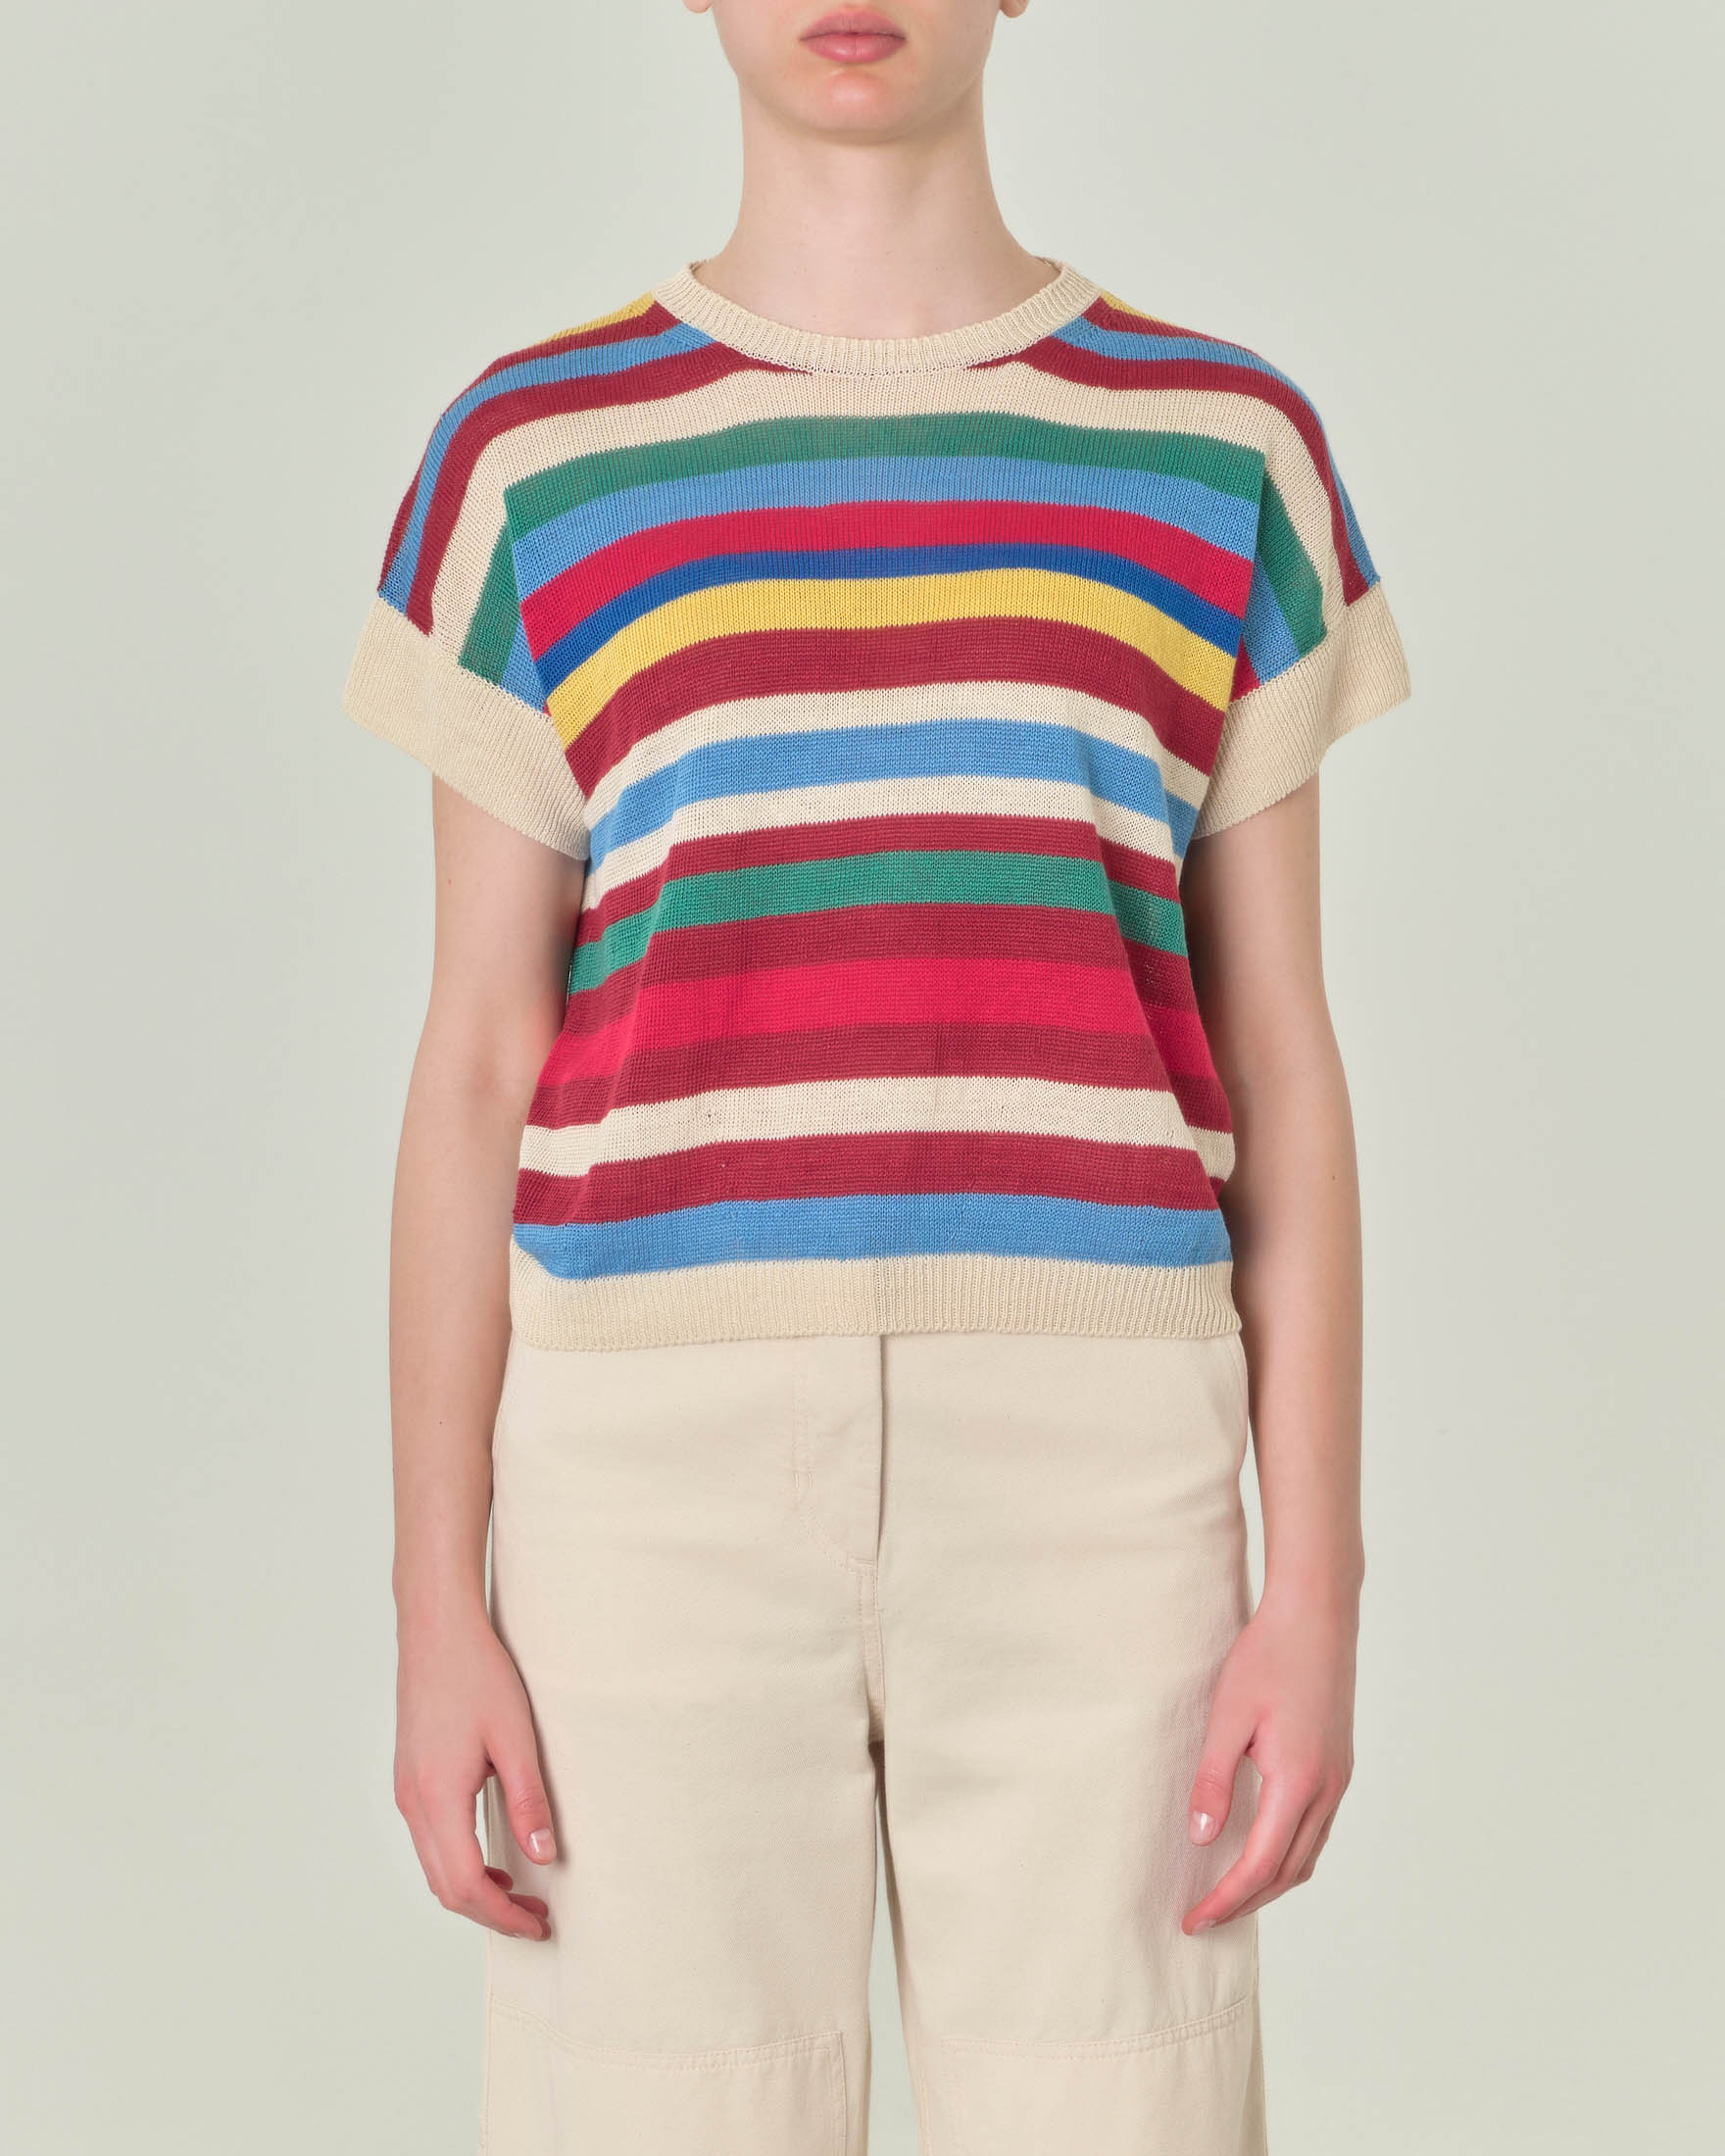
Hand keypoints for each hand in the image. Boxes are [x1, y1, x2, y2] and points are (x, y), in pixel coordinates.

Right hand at [393, 1600, 556, 1940]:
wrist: (436, 1629)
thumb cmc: (477, 1673)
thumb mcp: (515, 1736)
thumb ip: (529, 1801)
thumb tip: (544, 1858)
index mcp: (437, 1797)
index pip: (465, 1884)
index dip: (502, 1914)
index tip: (538, 1923)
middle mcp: (413, 1802)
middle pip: (445, 1887)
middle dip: (490, 1913)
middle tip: (535, 1918)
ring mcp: (406, 1792)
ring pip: (434, 1868)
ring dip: (473, 1891)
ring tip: (519, 1894)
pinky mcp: (409, 1779)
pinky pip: (430, 1842)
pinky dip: (459, 1864)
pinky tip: (492, 1856)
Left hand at [1181, 1589, 1356, 1932]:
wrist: (1317, 1615)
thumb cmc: (1268, 1657)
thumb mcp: (1227, 1716)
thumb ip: (1213, 1780)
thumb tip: (1200, 1838)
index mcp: (1297, 1783)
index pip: (1259, 1865)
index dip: (1225, 1899)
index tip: (1194, 1920)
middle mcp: (1326, 1790)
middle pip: (1286, 1872)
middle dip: (1245, 1902)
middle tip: (1204, 1917)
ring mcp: (1338, 1780)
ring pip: (1306, 1856)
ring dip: (1269, 1884)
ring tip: (1229, 1894)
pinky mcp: (1339, 1766)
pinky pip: (1316, 1831)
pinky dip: (1287, 1855)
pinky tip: (1262, 1849)